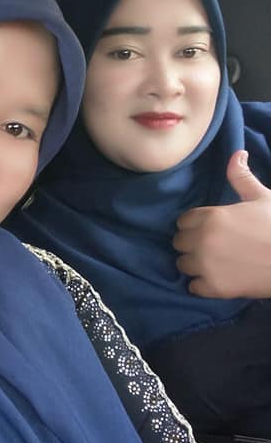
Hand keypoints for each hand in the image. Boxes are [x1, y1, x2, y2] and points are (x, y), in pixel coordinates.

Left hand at [174, 150, 270, 297]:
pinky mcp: (214, 288)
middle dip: (192, 243)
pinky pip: (193, 287)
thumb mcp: (263, 198)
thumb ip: (242, 178)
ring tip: (214, 262)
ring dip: (194, 264)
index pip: (183, 221)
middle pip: (179, 242)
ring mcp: (206, 266)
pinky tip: (218, 279)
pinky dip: (203, 285)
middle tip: (212, 246)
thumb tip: (237, 154)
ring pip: (182, 265)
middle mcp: (202, 240)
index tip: (210, 228)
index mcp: (211, 216)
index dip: (195, 224)